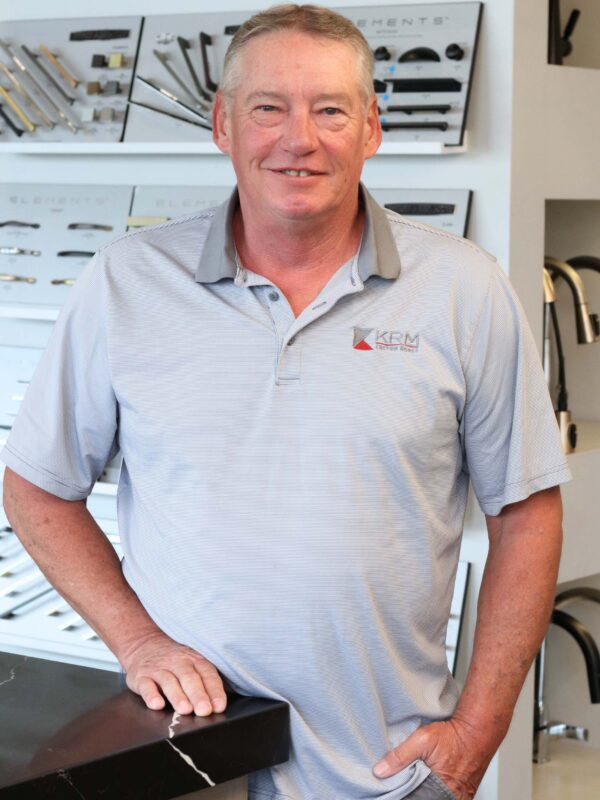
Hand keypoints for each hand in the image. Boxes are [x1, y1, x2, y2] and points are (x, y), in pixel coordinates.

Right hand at [120, 629, 227, 716]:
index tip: (219, 706)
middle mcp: (178, 662)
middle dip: (198, 695)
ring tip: (185, 710)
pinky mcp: (141, 676)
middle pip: (190, 678)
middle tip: (204, 710)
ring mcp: (159, 669)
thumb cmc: (174, 661)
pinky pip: (146, 685)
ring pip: (169, 682)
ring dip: (178, 696)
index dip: (215, 690)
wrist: (143, 645)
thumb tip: (220, 704)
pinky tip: (157, 704)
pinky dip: (151, 695)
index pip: (207, 674)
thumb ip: (206, 681)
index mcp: (194, 660)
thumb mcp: (192, 664)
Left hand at [372, 717, 496, 799]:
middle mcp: (452, 798)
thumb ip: (400, 756)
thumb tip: (380, 771)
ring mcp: (459, 798)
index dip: (403, 796)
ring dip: (422, 794)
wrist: (476, 732)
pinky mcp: (462, 795)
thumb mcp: (422, 739)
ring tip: (414, 783)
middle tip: (402, 785)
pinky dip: (432, 794)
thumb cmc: (453, 736)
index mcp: (441, 790)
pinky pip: (443, 798)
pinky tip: (426, 786)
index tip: (391, 791)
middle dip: (412, 795)